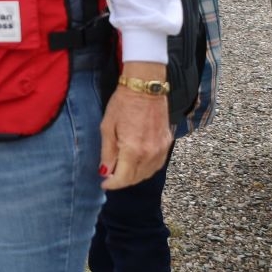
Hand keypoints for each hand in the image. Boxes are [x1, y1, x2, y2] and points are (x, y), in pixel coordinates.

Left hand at [99, 64, 172, 189]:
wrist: (145, 88)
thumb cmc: (122, 104)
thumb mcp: (107, 127)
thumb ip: (107, 152)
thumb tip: (105, 172)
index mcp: (133, 150)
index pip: (123, 178)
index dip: (112, 184)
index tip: (104, 184)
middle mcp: (150, 154)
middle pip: (136, 178)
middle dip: (122, 181)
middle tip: (110, 176)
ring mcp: (161, 149)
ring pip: (147, 174)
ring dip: (134, 176)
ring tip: (122, 170)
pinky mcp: (167, 143)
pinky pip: (157, 164)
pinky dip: (146, 168)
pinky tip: (137, 163)